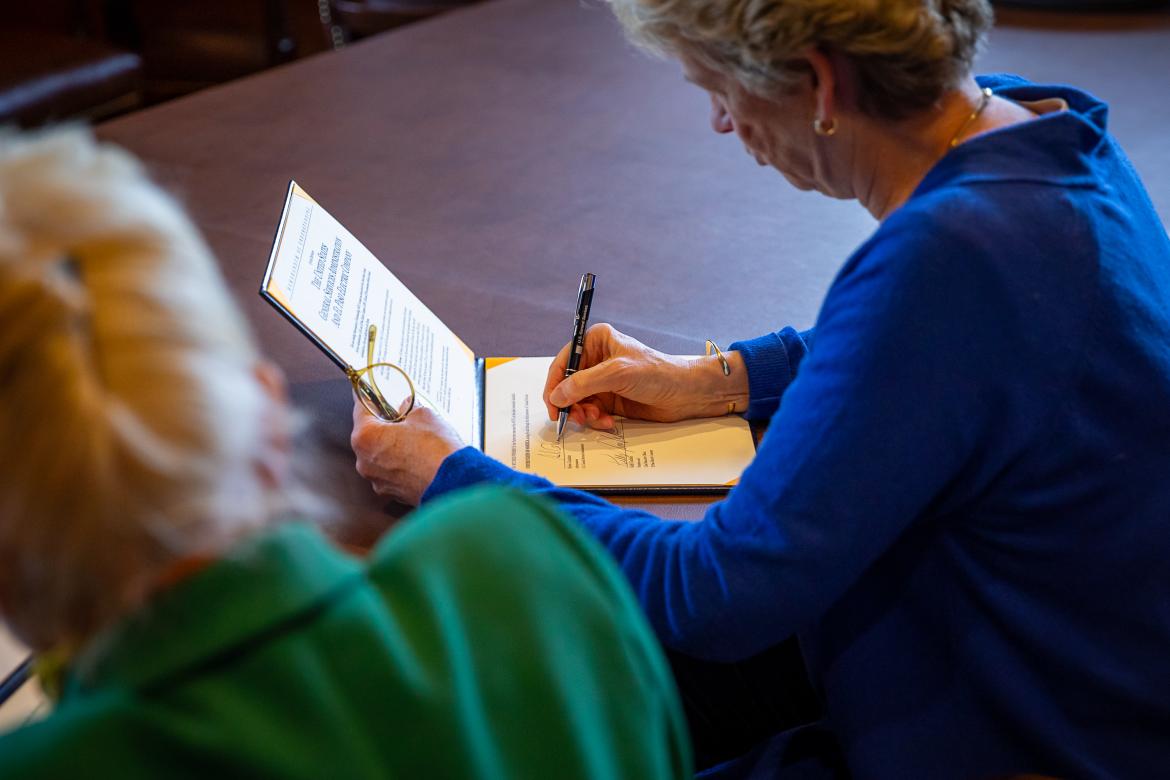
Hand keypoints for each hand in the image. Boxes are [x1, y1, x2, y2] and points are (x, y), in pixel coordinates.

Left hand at [351, 395, 463, 505]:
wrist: (455, 482)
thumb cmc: (436, 450)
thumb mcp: (424, 415)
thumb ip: (409, 408)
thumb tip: (407, 408)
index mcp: (366, 438)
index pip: (361, 409)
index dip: (368, 397)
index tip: (368, 392)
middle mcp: (365, 462)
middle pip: (369, 435)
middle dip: (383, 425)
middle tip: (401, 417)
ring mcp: (378, 480)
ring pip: (380, 456)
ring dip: (392, 446)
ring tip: (415, 440)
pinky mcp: (393, 493)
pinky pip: (392, 472)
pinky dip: (401, 464)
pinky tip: (418, 457)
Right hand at [543, 323, 748, 428]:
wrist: (685, 393)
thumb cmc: (658, 373)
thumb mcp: (618, 374)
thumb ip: (584, 384)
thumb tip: (556, 395)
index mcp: (596, 341)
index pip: (564, 362)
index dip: (554, 383)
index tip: (552, 404)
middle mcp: (596, 360)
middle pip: (566, 384)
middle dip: (569, 403)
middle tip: (573, 418)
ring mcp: (602, 381)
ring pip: (577, 401)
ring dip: (583, 414)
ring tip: (596, 419)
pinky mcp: (609, 399)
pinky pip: (590, 412)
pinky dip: (595, 420)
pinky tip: (607, 422)